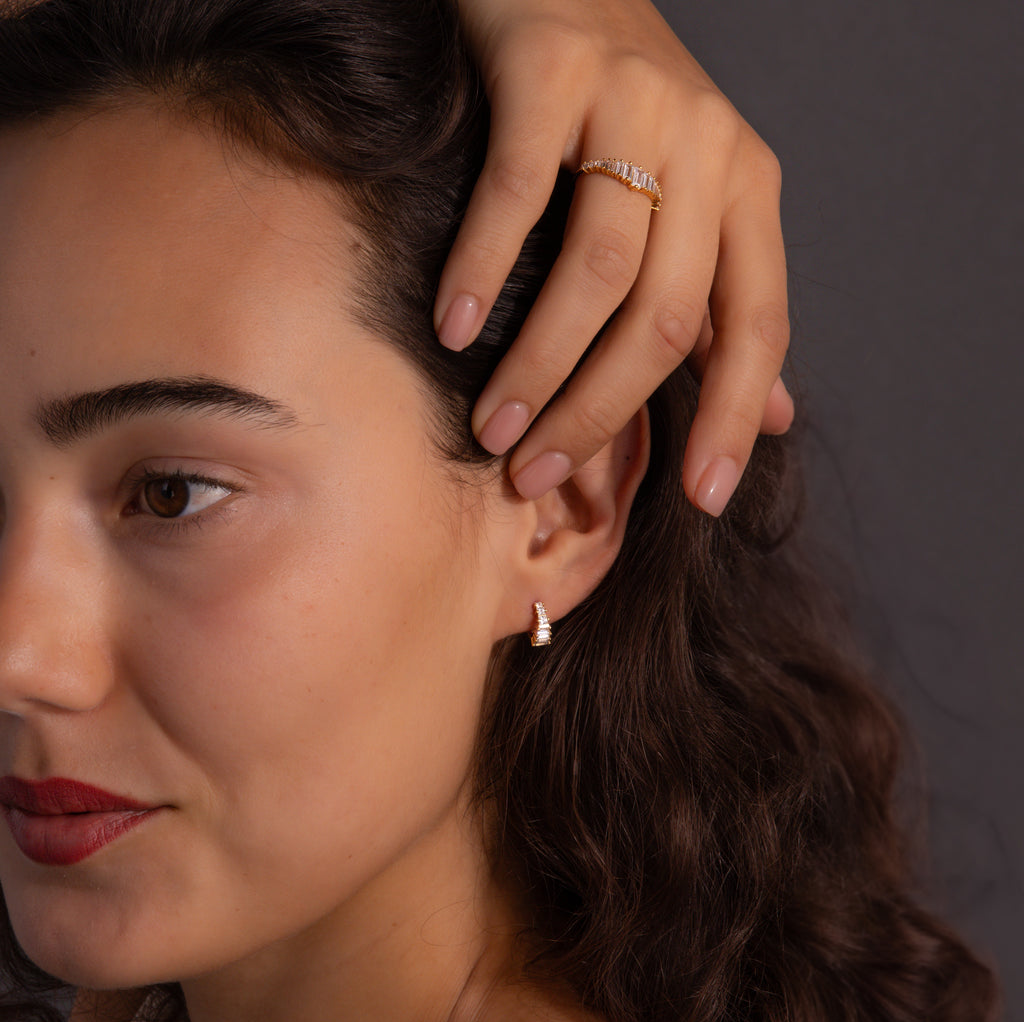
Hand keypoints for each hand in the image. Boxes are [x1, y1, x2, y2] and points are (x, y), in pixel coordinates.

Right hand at [437, 0, 792, 514]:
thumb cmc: (627, 109)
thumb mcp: (696, 205)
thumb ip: (727, 309)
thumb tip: (778, 416)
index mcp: (748, 191)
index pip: (759, 328)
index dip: (734, 421)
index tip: (700, 500)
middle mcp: (708, 147)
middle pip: (666, 318)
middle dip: (599, 413)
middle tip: (533, 471)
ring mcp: (634, 102)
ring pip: (597, 271)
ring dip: (540, 366)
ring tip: (493, 426)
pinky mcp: (552, 69)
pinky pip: (518, 194)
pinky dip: (483, 269)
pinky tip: (452, 328)